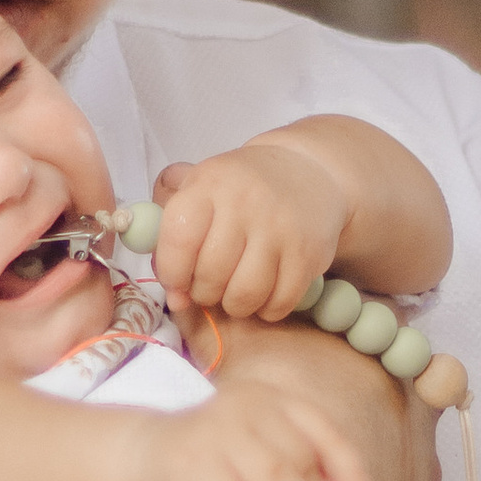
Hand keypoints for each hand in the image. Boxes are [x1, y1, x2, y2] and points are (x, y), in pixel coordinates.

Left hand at [151, 139, 350, 322]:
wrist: (305, 171)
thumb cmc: (240, 190)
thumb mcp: (199, 191)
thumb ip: (173, 239)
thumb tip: (176, 300)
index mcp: (210, 185)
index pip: (179, 240)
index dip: (172, 272)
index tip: (178, 280)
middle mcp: (245, 203)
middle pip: (211, 275)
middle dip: (204, 292)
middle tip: (210, 285)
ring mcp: (280, 229)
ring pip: (244, 295)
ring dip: (234, 305)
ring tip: (234, 292)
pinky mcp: (308, 253)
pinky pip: (279, 303)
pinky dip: (266, 309)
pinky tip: (264, 294)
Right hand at [213, 317, 439, 480]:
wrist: (142, 461)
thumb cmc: (215, 463)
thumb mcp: (265, 463)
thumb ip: (304, 477)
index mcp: (274, 400)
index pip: (324, 433)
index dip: (349, 474)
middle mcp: (249, 407)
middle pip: (301, 459)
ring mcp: (218, 433)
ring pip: (275, 478)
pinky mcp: (192, 466)